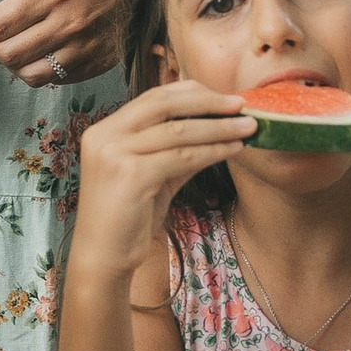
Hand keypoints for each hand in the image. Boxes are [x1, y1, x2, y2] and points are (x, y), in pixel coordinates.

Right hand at [73, 78, 258, 248]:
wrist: (103, 257)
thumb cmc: (127, 218)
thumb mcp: (152, 175)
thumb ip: (175, 150)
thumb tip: (216, 127)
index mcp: (105, 130)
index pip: (153, 97)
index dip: (191, 93)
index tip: (223, 96)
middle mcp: (104, 136)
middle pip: (164, 104)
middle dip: (207, 101)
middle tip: (241, 104)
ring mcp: (115, 154)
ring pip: (178, 131)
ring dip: (219, 127)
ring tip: (248, 127)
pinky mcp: (131, 175)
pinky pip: (182, 157)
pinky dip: (213, 151)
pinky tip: (233, 150)